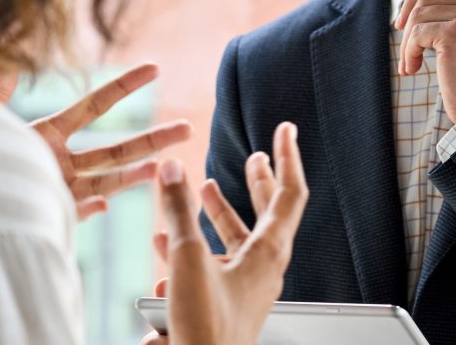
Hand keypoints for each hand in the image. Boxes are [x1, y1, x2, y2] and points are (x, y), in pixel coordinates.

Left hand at [0, 63, 191, 220]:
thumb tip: (6, 61)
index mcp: (48, 135)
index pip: (95, 105)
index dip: (125, 86)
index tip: (155, 68)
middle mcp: (61, 163)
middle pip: (116, 148)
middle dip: (155, 139)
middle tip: (188, 128)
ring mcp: (59, 191)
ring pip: (106, 182)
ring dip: (134, 176)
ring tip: (162, 169)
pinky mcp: (49, 215)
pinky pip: (75, 212)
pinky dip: (88, 209)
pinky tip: (103, 205)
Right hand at [141, 122, 307, 344]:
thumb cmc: (206, 330)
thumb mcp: (188, 259)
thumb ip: (179, 211)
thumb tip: (172, 168)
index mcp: (268, 252)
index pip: (290, 193)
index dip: (288, 157)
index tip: (286, 130)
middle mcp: (264, 267)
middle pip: (269, 213)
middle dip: (259, 182)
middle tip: (258, 157)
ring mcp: (246, 286)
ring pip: (237, 238)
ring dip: (220, 211)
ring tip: (205, 190)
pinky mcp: (226, 303)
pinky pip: (214, 264)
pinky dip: (194, 246)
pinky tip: (165, 241)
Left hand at [395, 0, 455, 121]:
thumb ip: (452, 11)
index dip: (414, 4)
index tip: (403, 26)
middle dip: (408, 23)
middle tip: (405, 50)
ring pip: (418, 16)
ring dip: (407, 43)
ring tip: (411, 65)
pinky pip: (416, 34)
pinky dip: (408, 53)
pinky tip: (413, 69)